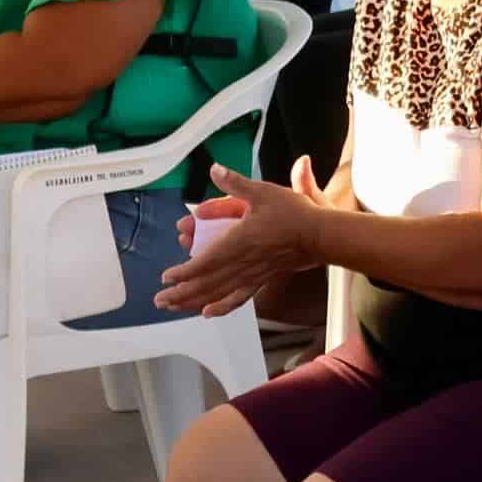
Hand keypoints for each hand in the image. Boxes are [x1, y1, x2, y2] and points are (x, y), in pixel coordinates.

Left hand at [153, 158, 337, 314]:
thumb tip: (215, 169)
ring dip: (194, 301)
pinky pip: (239, 297)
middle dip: (181, 293)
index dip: (185, 272)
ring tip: (174, 307)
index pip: (207, 261)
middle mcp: (244, 263)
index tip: (167, 277)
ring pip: (219, 293)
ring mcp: (253, 274)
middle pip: (207, 283)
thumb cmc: (295, 214)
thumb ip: (236, 183)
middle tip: (160, 299)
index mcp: (240, 241)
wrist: (321, 235)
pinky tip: (209, 312)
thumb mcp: (263, 192)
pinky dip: (222, 306)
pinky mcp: (262, 279)